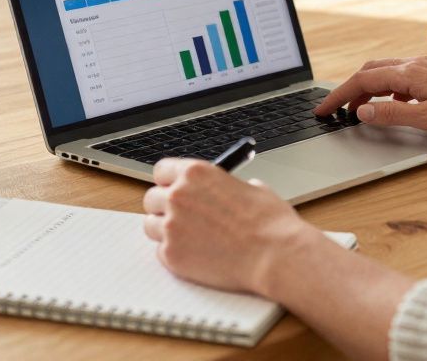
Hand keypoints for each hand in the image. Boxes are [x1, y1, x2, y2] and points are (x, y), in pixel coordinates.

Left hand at [142, 158, 318, 294]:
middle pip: (151, 198)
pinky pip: (161, 252)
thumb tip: (225, 191)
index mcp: (196, 173)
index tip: (174, 188)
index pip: (161, 170)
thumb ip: (227, 187)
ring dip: (165, 230)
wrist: (275, 256)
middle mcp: (178, 196)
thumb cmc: (270, 223)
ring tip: (190, 238)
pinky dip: (175, 254)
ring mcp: (172, 227)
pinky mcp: (172, 255)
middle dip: (164, 206)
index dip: (169, 181)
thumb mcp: (252, 188)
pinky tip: (197, 255)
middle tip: (181, 216)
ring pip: (151, 226)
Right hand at [313, 55, 426, 139]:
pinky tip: (391, 104)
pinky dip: (385, 88)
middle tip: (334, 109)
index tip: (323, 110)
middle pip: (370, 71)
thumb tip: (362, 112)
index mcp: (411, 73)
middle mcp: (416, 64)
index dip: (339, 96)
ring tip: (357, 110)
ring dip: (366, 88)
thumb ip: (393, 115)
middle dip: (348, 89)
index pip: (363, 81)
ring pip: (385, 72)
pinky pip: (401, 76)